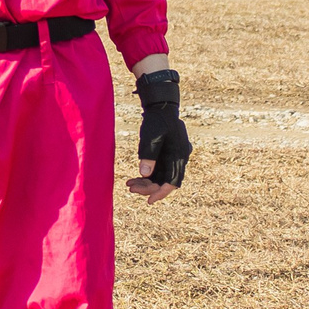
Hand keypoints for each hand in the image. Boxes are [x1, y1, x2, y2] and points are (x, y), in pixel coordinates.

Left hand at [128, 67, 188, 201]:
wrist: (160, 107)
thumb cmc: (157, 120)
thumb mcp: (151, 138)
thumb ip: (149, 156)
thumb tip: (145, 175)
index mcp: (178, 156)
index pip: (172, 181)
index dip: (161, 192)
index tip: (149, 201)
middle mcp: (177, 159)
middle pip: (164, 181)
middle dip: (148, 188)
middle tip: (131, 189)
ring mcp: (172, 158)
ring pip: (159, 177)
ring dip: (145, 183)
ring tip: (130, 185)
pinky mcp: (165, 156)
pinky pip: (156, 171)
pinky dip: (146, 175)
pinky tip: (134, 179)